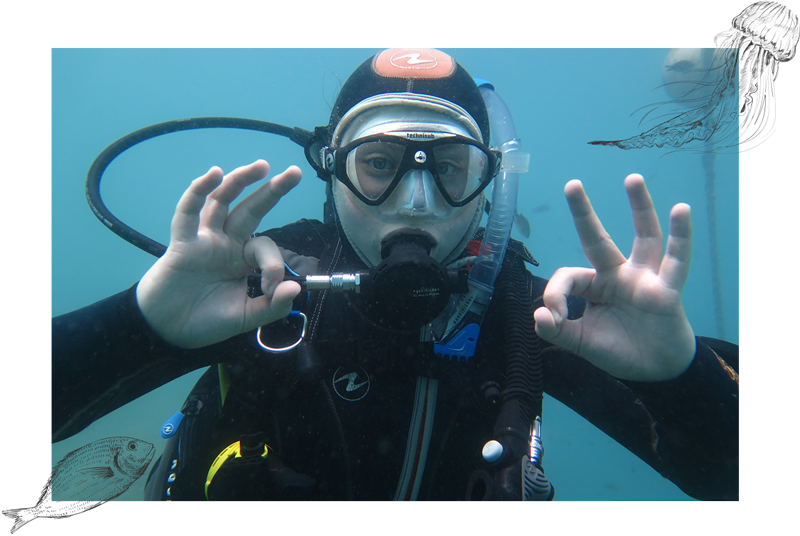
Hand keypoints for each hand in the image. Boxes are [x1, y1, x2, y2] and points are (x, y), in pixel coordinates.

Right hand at [136, 160, 301, 348]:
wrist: (167, 332)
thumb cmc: (205, 321)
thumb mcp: (247, 317)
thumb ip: (273, 306)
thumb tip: (296, 288)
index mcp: (242, 259)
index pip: (265, 248)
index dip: (275, 264)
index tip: (272, 288)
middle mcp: (225, 244)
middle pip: (251, 209)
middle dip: (273, 190)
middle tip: (294, 173)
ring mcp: (204, 240)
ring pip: (223, 202)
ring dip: (241, 181)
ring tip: (262, 166)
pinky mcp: (182, 243)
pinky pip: (188, 213)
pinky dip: (198, 192)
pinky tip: (213, 174)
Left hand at [533, 174, 695, 380]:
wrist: (655, 372)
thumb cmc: (619, 351)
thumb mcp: (581, 344)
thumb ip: (557, 331)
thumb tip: (538, 314)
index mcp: (595, 286)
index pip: (569, 276)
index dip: (556, 293)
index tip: (554, 316)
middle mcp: (618, 275)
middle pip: (598, 238)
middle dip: (583, 212)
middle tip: (571, 184)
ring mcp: (644, 279)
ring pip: (643, 236)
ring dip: (639, 207)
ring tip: (632, 178)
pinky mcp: (667, 290)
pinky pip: (675, 260)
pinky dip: (680, 236)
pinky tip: (682, 210)